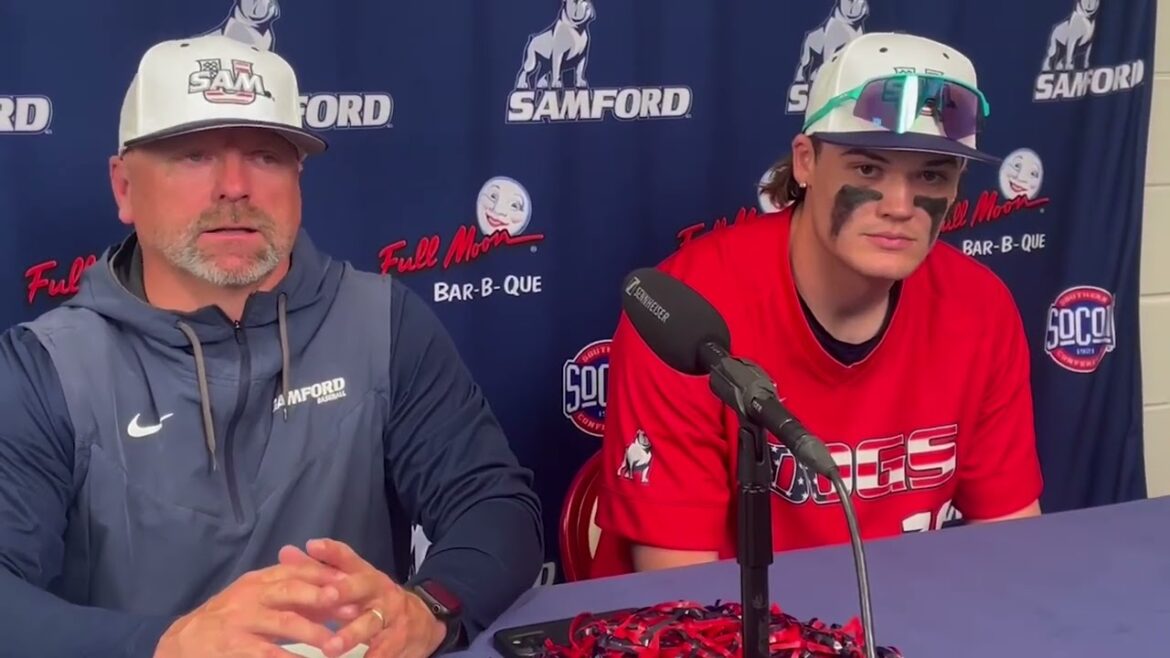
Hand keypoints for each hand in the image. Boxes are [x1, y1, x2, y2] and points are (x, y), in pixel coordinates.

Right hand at [153, 562, 345, 657]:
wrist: (183, 644)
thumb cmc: (228, 620)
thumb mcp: (254, 599)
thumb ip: (289, 596)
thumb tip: (333, 596)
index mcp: (256, 582)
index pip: (294, 571)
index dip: (323, 576)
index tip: (349, 583)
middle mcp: (249, 597)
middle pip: (290, 591)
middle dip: (322, 598)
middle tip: (349, 609)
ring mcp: (240, 623)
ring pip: (284, 624)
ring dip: (314, 634)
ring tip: (335, 645)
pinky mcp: (235, 649)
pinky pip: (268, 655)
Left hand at [280, 538, 446, 657]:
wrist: (423, 621)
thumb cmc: (375, 601)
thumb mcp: (353, 583)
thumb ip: (320, 569)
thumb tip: (285, 552)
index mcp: (366, 576)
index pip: (349, 558)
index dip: (332, 552)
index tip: (313, 546)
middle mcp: (380, 592)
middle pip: (363, 587)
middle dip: (345, 590)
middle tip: (325, 597)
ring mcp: (392, 617)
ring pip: (371, 624)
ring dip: (351, 635)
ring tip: (330, 648)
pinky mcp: (399, 641)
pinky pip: (385, 651)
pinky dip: (374, 657)